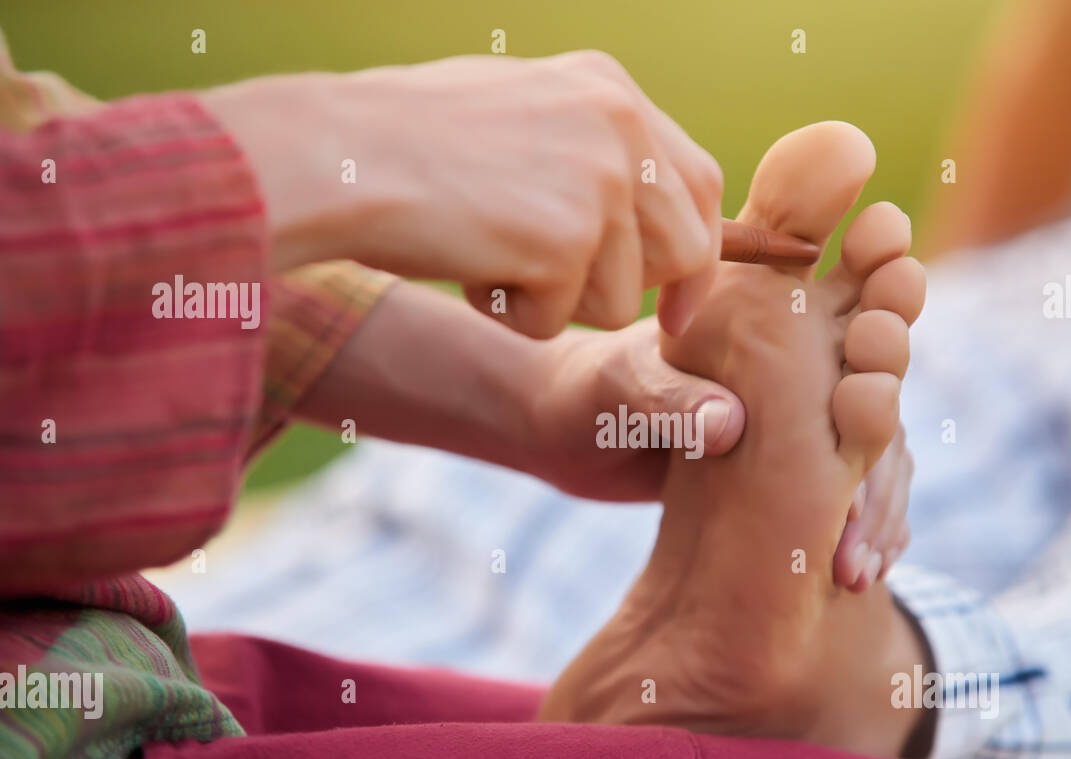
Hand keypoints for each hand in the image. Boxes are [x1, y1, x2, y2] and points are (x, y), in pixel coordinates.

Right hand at [201, 51, 722, 337]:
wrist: (336, 157)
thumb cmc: (403, 142)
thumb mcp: (517, 114)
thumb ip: (589, 150)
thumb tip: (645, 211)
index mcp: (610, 88)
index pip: (697, 184)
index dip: (695, 255)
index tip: (679, 307)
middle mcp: (619, 124)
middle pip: (684, 250)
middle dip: (630, 291)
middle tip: (560, 292)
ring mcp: (598, 179)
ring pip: (620, 299)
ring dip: (554, 302)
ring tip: (488, 254)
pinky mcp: (567, 238)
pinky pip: (558, 321)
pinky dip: (509, 313)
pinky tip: (466, 267)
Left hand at [524, 320, 912, 588]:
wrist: (556, 428)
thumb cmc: (581, 392)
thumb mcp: (617, 391)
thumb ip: (668, 401)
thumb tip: (730, 425)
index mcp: (770, 320)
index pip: (850, 353)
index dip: (868, 413)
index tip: (852, 486)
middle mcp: (798, 362)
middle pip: (875, 415)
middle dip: (877, 488)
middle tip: (854, 558)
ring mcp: (797, 414)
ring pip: (870, 459)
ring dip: (875, 517)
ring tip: (856, 575)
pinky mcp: (784, 462)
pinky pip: (843, 491)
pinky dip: (859, 529)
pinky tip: (855, 573)